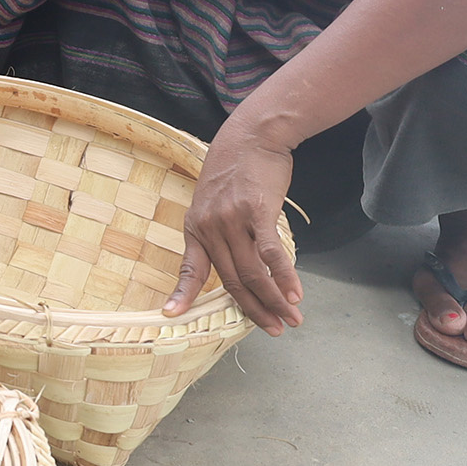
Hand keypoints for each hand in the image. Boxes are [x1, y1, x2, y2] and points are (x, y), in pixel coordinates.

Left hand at [168, 118, 302, 333]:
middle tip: (274, 328)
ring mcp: (233, 220)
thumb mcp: (212, 201)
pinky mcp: (258, 212)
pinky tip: (295, 293)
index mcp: (195, 228)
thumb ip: (218, 231)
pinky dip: (284, 276)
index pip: (190, 269)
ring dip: (274, 299)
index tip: (171, 315)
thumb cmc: (235, 170)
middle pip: (232, 279)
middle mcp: (211, 227)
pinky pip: (271, 253)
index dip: (181, 294)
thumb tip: (234, 261)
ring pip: (253, 272)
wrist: (251, 137)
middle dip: (254, 309)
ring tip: (291, 317)